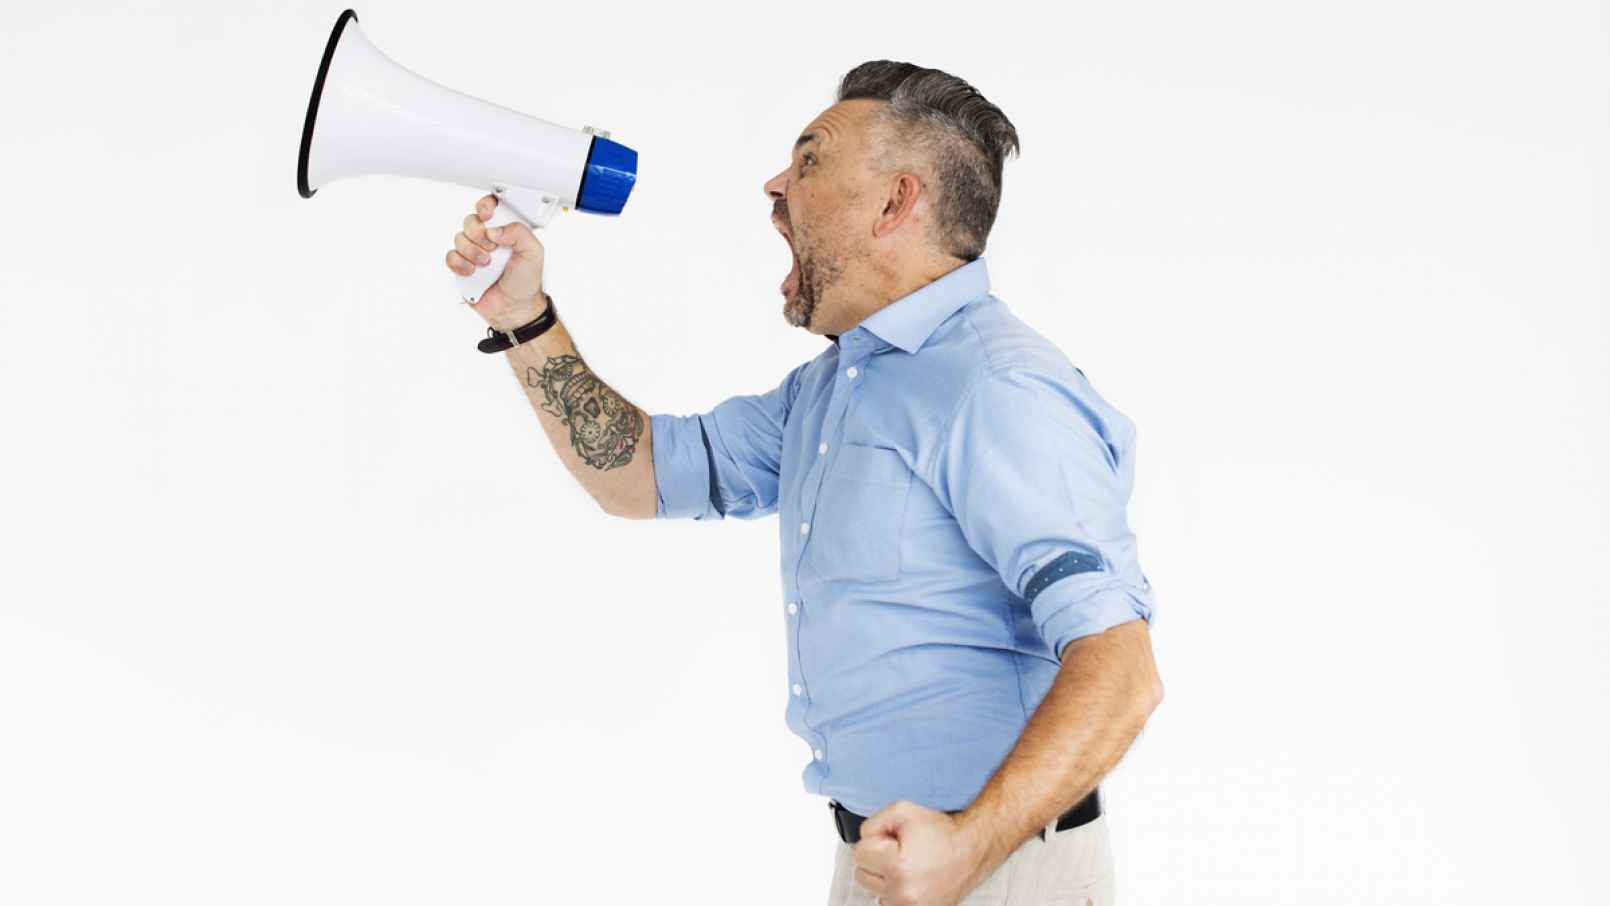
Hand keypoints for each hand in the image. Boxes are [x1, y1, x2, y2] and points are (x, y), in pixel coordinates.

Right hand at [446, 194, 547, 330]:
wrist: (514, 308)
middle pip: (471, 220)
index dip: (485, 206)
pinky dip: (460, 264)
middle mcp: (488, 238)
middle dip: (479, 234)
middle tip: (492, 248)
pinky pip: (451, 256)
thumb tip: (495, 229)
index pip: (491, 207)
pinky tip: (473, 272)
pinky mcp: (462, 266)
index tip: (487, 214)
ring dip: (472, 252)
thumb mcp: (533, 253)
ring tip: (486, 265)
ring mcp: (473, 251)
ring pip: (459, 238)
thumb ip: (520, 233)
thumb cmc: (525, 281)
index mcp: (506, 230)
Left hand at [851, 801, 994, 905]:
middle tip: (901, 851)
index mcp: (897, 866)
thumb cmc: (942, 832)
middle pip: (862, 875)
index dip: (875, 842)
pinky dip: (896, 891)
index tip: (893, 840)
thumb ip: (872, 823)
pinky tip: (912, 878)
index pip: (859, 854)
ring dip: (886, 878)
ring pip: (875, 891)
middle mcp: (902, 892)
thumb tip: (862, 838)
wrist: (972, 849)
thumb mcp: (902, 811)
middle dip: (877, 861)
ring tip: (909, 865)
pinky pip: (890, 902)